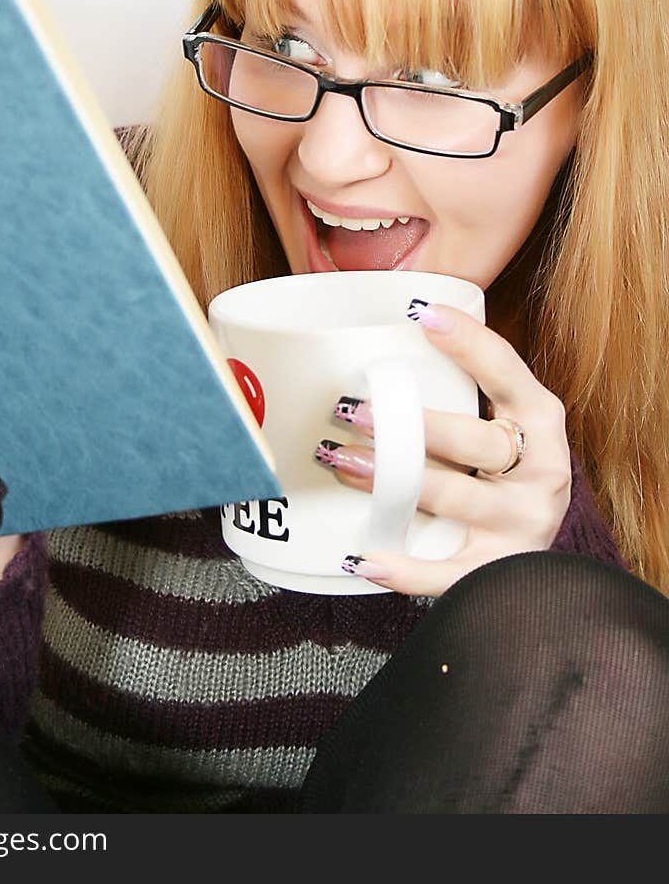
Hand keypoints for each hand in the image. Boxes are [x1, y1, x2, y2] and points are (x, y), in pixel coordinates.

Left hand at [316, 302, 570, 596]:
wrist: (544, 566)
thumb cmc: (505, 472)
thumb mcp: (503, 423)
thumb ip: (464, 384)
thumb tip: (396, 323)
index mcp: (540, 420)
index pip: (507, 372)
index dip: (468, 342)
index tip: (421, 313)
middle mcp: (541, 470)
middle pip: (475, 443)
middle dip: (412, 425)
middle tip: (351, 409)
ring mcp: (522, 523)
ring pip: (454, 499)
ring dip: (393, 481)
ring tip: (341, 460)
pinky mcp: (499, 569)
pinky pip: (447, 572)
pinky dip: (403, 569)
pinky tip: (364, 556)